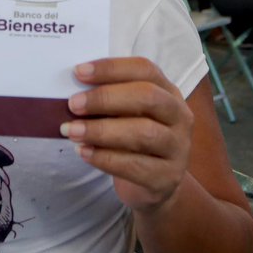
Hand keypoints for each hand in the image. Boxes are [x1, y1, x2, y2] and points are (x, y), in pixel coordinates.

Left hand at [61, 57, 192, 212]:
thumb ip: (109, 100)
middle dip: (106, 98)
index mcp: (169, 92)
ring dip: (102, 130)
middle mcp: (179, 116)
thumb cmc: (134, 139)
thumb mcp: (127, 114)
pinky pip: (136, 166)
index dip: (111, 68)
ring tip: (72, 131)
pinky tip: (83, 152)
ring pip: (143, 133)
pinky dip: (105, 158)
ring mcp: (178, 148)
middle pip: (148, 98)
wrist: (155, 183)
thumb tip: (74, 92)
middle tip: (73, 105)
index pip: (144, 69)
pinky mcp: (168, 177)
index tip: (78, 72)